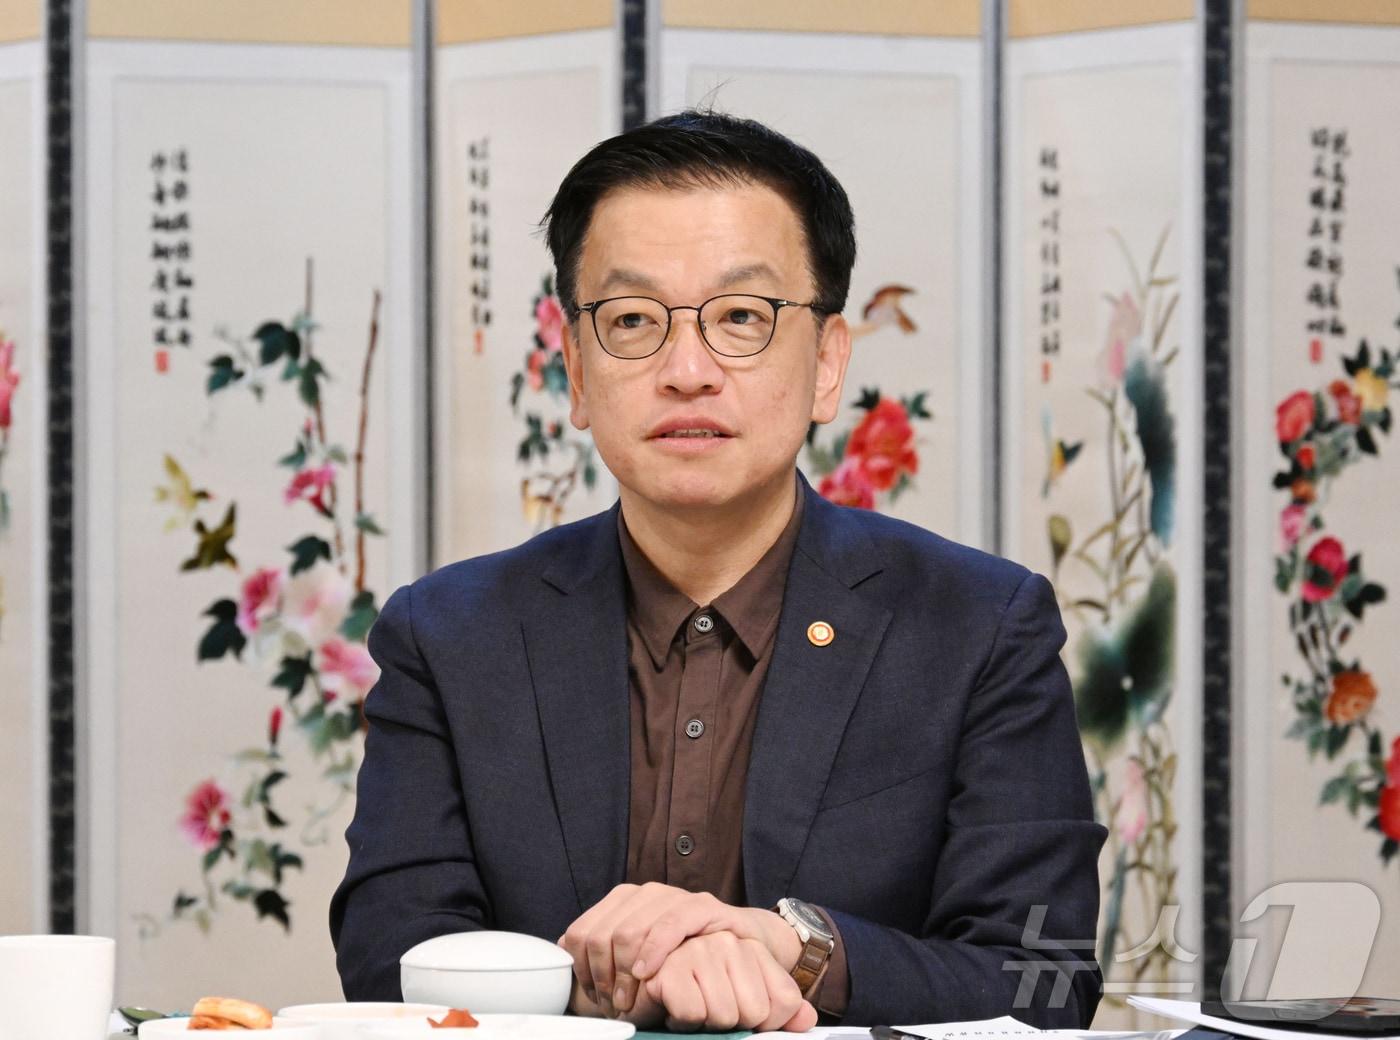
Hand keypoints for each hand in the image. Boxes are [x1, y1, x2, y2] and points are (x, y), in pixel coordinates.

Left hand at [559, 883, 800, 1014]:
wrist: (744, 946)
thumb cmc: (688, 957)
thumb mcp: (641, 956)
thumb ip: (607, 954)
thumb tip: (560, 952)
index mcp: (624, 901)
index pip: (582, 931)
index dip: (582, 969)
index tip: (594, 996)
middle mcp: (646, 894)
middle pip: (602, 934)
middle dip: (603, 976)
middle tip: (614, 1005)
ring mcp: (674, 898)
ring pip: (630, 929)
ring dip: (624, 973)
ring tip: (629, 1000)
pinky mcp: (704, 907)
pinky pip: (671, 923)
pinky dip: (654, 950)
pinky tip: (647, 973)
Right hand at [642, 931, 816, 1032]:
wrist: (650, 980)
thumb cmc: (701, 996)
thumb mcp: (750, 1002)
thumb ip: (781, 1011)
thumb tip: (806, 1022)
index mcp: (755, 950)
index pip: (784, 1000)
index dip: (766, 1023)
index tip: (745, 1021)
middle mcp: (730, 943)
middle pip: (755, 1012)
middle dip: (732, 1026)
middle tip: (710, 1014)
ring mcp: (700, 949)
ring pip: (725, 1015)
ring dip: (705, 1026)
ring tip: (691, 1010)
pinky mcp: (670, 964)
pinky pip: (692, 1013)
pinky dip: (682, 1022)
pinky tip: (671, 1009)